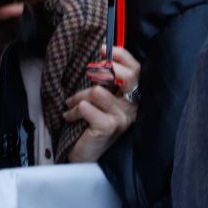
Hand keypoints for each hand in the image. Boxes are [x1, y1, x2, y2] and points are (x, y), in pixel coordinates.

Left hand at [64, 46, 139, 163]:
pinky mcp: (109, 127)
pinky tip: (70, 117)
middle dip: (106, 69)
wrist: (86, 158)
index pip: (136, 72)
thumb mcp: (101, 103)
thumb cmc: (92, 128)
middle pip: (128, 77)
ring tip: (72, 105)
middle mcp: (132, 108)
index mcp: (132, 100)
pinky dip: (73, 110)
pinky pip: (87, 106)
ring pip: (97, 91)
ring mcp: (122, 118)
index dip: (122, 57)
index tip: (104, 49)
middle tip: (90, 72)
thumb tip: (99, 59)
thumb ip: (106, 85)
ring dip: (79, 97)